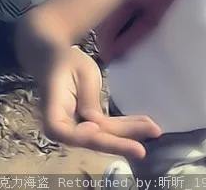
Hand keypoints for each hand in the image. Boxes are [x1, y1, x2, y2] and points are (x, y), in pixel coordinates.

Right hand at [42, 46, 160, 158]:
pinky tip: (146, 124)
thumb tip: (98, 126)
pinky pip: (107, 127)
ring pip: (102, 135)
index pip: (62, 130)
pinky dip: (126, 126)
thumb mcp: (79, 72)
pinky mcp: (88, 122)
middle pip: (88, 138)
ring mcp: (76, 125)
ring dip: (128, 134)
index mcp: (52, 107)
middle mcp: (61, 123)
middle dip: (117, 142)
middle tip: (141, 149)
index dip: (80, 134)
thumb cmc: (66, 60)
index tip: (96, 128)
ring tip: (153, 130)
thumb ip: (88, 99)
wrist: (56, 57)